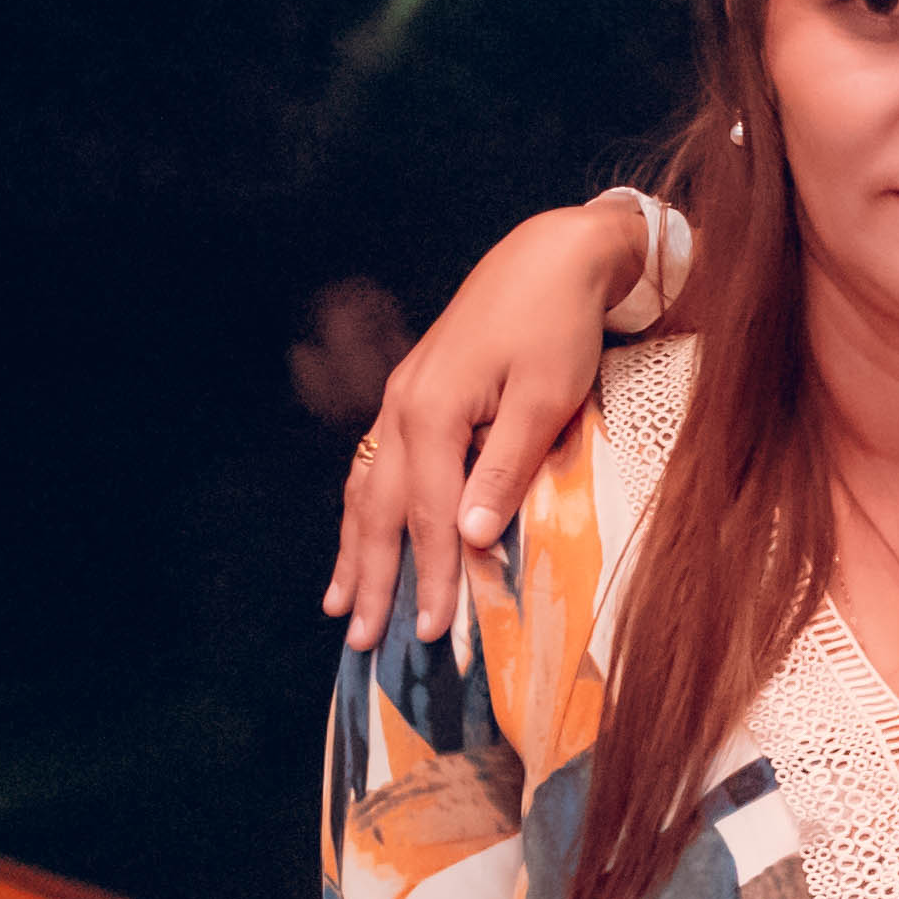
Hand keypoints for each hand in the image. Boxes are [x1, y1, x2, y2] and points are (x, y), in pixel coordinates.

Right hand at [329, 202, 642, 650]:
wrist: (549, 257)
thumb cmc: (557, 326)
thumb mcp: (545, 398)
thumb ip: (504, 467)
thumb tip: (469, 536)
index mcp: (431, 413)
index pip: (429, 517)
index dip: (429, 578)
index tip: (430, 632)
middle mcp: (401, 408)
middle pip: (379, 511)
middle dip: (371, 579)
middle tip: (361, 641)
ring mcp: (400, 399)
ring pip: (366, 489)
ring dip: (354, 550)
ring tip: (342, 604)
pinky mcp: (413, 394)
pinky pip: (376, 464)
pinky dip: (365, 510)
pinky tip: (361, 535)